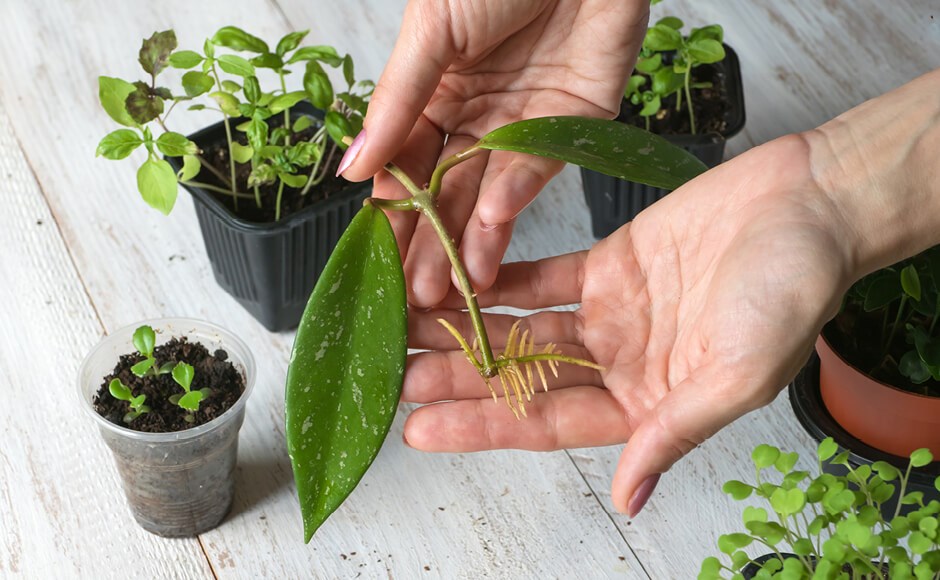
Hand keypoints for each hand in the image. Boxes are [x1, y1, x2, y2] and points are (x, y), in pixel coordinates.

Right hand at [339, 0, 650, 306]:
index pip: (407, 164)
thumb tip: (352, 169)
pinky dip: (514, 194)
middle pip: (448, 190)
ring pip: (491, 192)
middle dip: (431, 241)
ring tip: (455, 287)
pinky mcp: (573, 123)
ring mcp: (525, 122)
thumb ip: (396, 105)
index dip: (393, 209)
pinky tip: (488, 223)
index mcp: (435, 92)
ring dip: (473, 238)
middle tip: (416, 293)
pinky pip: (539, 167)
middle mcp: (478, 114)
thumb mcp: (429, 33)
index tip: (377, 254)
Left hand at [397, 134, 853, 514]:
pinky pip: (543, 275)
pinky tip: (457, 279)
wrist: (812, 206)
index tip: (422, 429)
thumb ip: (675, 432)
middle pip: (522, 378)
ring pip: (522, 328)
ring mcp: (611, 314)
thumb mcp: (739, 374)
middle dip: (458, 378)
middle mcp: (621, 365)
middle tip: (395, 377)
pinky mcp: (610, 263)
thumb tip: (630, 497)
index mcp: (649, 405)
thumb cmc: (794, 290)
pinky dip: (500, 278)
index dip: (482, 427)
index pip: (547, 423)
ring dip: (467, 328)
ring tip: (408, 328)